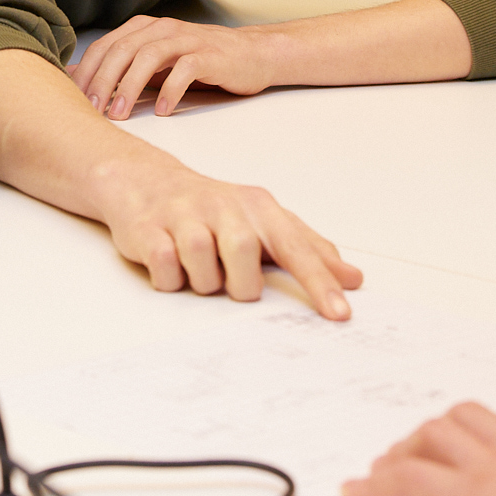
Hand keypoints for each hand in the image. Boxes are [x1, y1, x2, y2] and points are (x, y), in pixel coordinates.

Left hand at [73, 16, 276, 118]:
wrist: (252, 56)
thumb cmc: (199, 62)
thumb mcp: (156, 63)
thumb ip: (122, 68)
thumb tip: (76, 78)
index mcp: (145, 28)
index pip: (106, 46)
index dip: (88, 71)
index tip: (74, 99)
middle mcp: (163, 29)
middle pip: (123, 50)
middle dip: (103, 80)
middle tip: (92, 110)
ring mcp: (187, 40)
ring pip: (149, 56)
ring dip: (130, 86)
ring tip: (120, 113)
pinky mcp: (210, 55)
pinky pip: (185, 69)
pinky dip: (170, 90)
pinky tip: (161, 110)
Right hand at [95, 149, 362, 318]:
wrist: (144, 181)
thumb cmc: (213, 210)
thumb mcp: (264, 223)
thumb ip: (308, 250)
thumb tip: (352, 278)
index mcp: (259, 207)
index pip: (296, 247)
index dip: (318, 282)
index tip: (338, 313)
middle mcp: (224, 207)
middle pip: (244, 256)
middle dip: (240, 284)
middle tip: (232, 282)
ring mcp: (184, 215)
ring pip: (202, 263)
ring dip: (203, 282)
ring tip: (199, 271)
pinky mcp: (148, 229)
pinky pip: (166, 268)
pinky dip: (171, 279)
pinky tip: (172, 267)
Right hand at [344, 405, 495, 495]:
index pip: (407, 480)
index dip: (374, 484)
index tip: (356, 488)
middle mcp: (493, 462)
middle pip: (429, 437)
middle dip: (402, 448)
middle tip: (391, 464)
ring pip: (465, 415)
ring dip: (441, 426)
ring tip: (435, 440)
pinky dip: (493, 426)